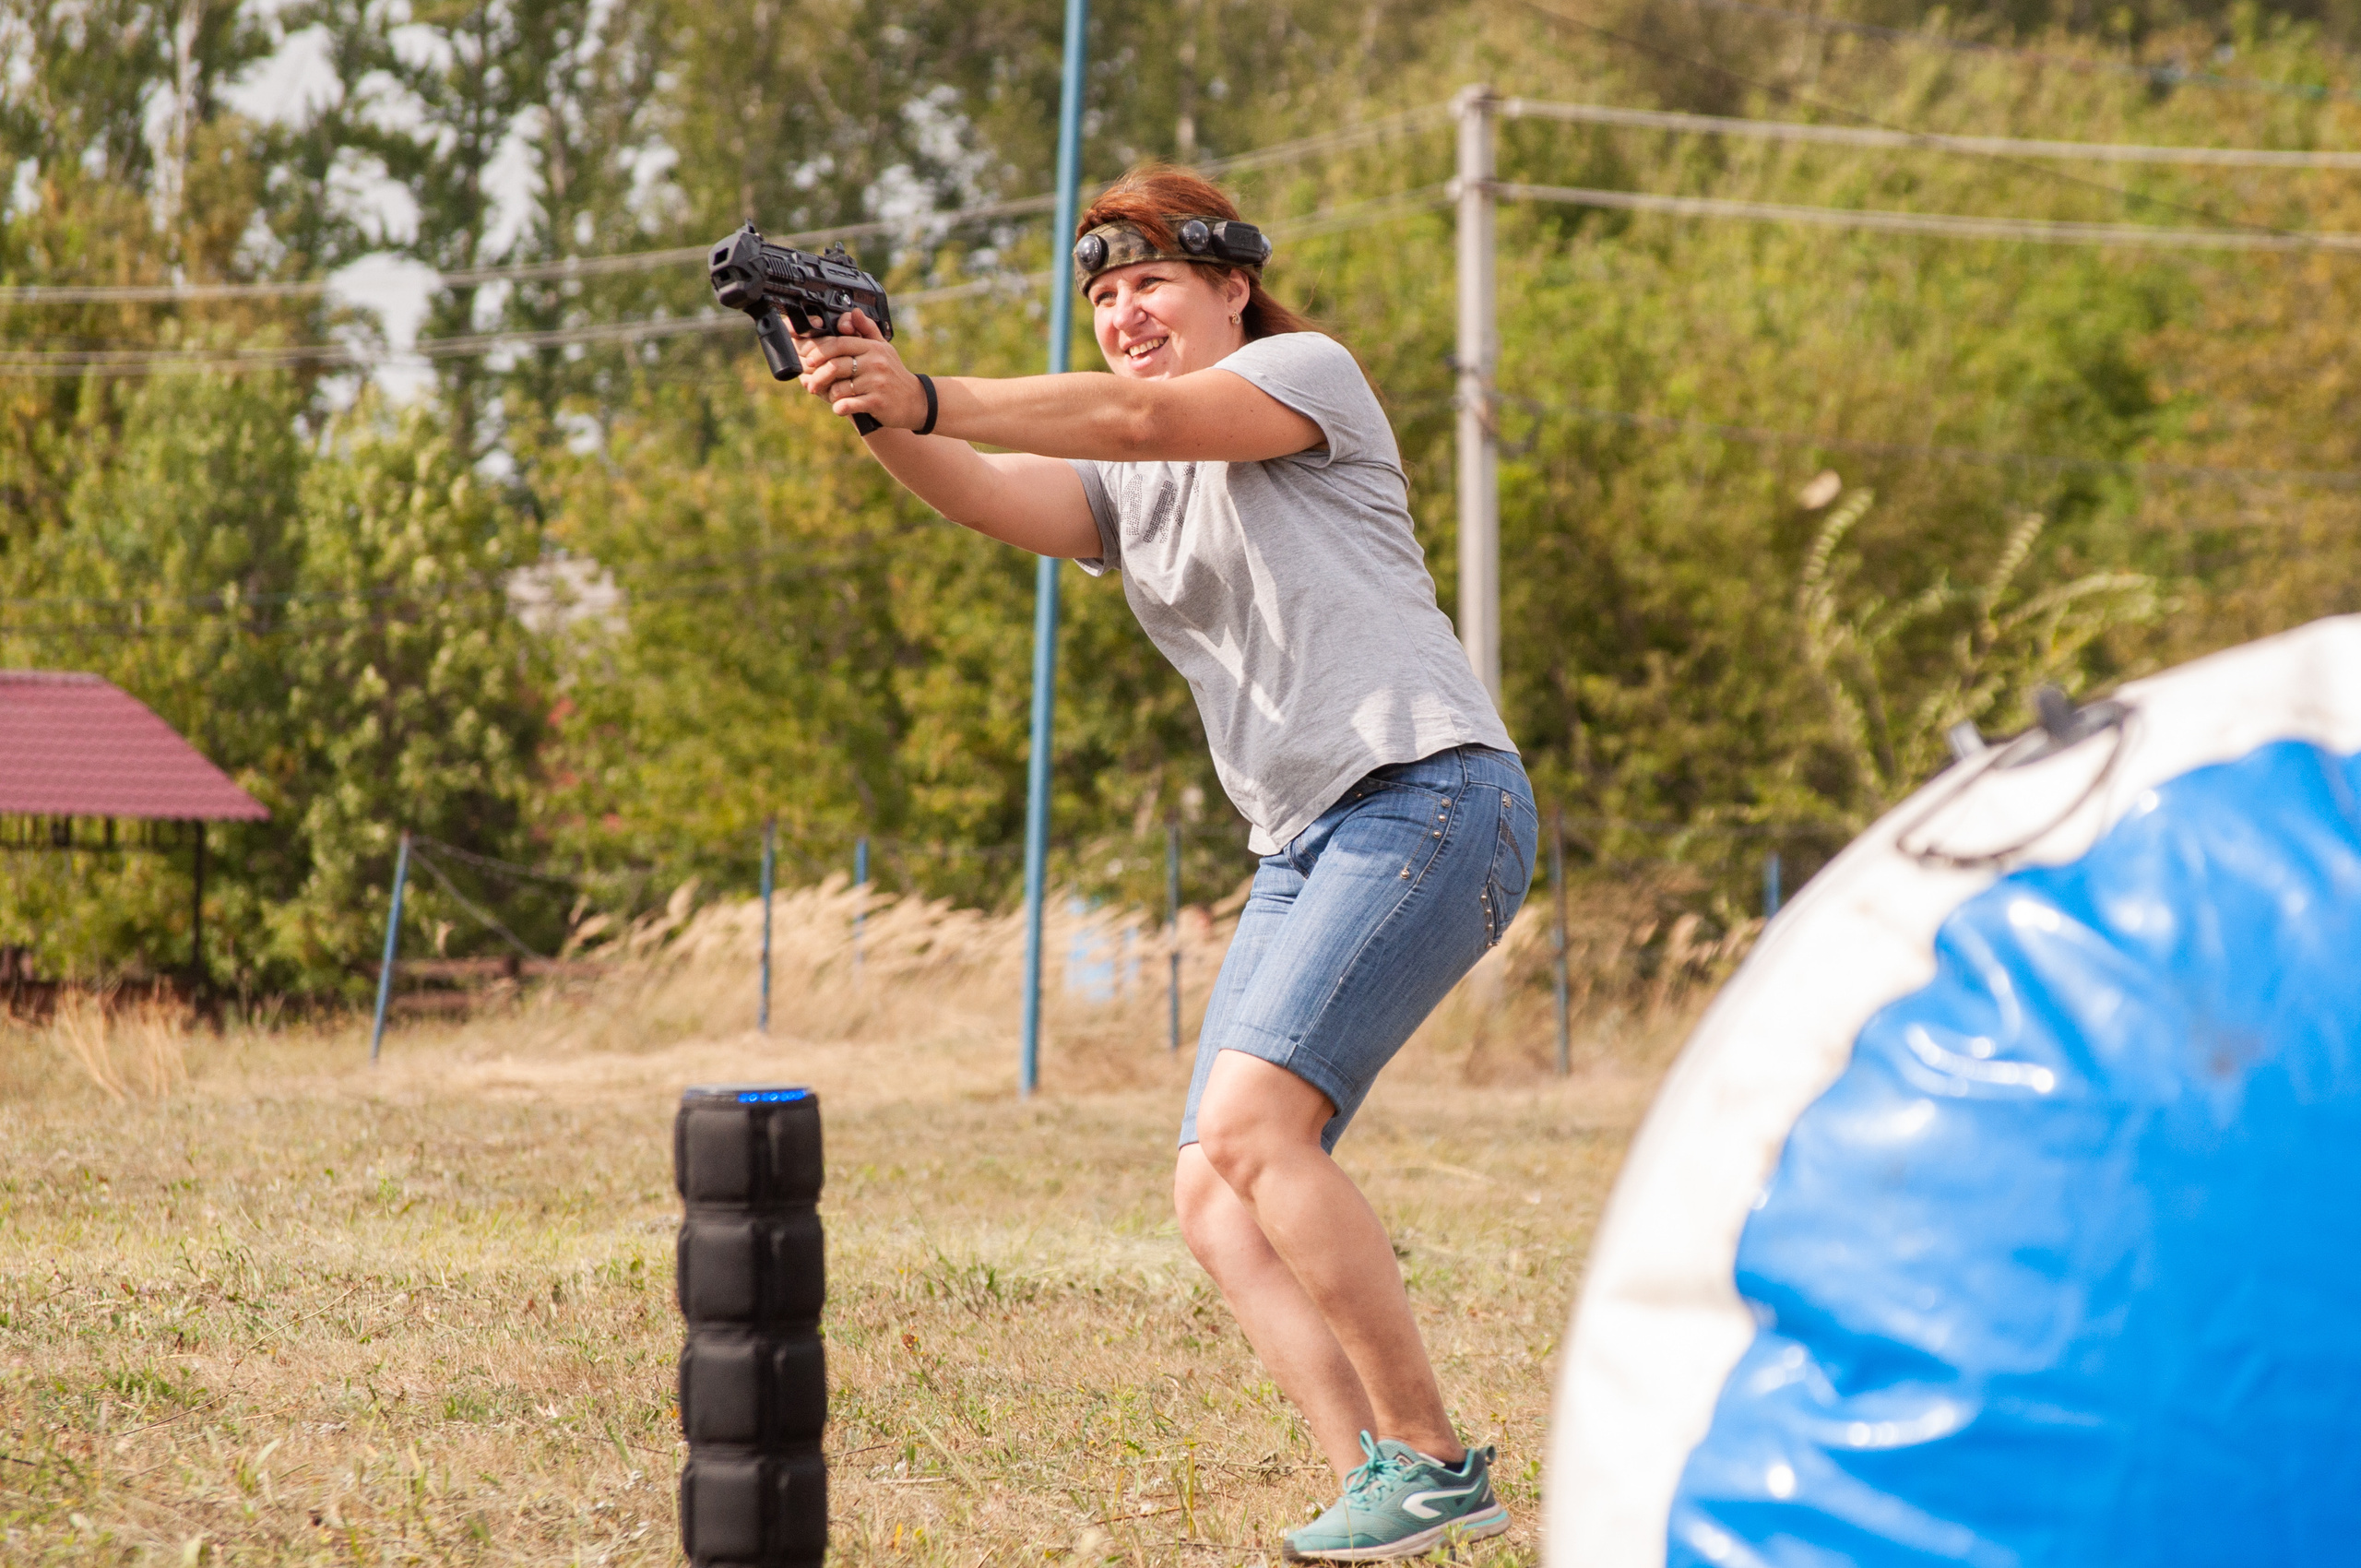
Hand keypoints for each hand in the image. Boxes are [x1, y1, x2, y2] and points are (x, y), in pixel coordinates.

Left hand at [794, 309, 929, 433]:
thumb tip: (854, 312)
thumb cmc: (894, 374)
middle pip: (836, 366)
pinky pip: (849, 405)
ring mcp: (877, 383)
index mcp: (873, 348)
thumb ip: (867, 330)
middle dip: (819, 376)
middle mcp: (875, 363)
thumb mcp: (883, 348)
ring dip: (829, 394)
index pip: (840, 343)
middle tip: (811, 384)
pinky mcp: (877, 402)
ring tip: (829, 396)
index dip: (820, 351)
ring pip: (840, 387)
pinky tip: (839, 408)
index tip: (810, 359)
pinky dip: (840, 408)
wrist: (916, 401)